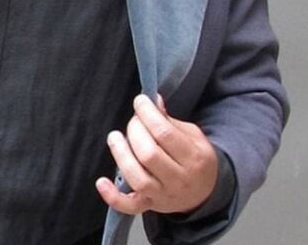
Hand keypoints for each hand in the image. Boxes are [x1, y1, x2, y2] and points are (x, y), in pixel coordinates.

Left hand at [96, 94, 217, 214]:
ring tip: (114, 137)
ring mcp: (163, 195)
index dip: (147, 114)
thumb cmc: (195, 159)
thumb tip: (153, 101)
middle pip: (149, 154)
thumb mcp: (192, 136)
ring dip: (121, 155)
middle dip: (135, 131)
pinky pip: (130, 206)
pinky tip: (102, 182)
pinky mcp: (149, 205)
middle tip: (133, 121)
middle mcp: (179, 179)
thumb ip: (170, 121)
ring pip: (138, 179)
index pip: (165, 133)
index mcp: (194, 158)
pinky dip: (113, 197)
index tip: (140, 101)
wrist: (205, 193)